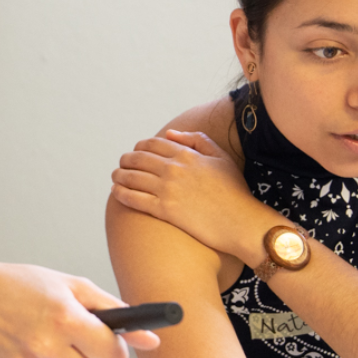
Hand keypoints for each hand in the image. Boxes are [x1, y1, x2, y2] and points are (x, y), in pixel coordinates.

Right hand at [0, 262, 159, 357]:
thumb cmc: (20, 288)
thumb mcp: (72, 287)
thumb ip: (115, 312)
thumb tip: (150, 340)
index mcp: (65, 318)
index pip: (114, 355)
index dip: (112, 349)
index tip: (103, 343)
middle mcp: (45, 346)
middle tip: (65, 337)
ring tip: (42, 344)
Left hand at [110, 129, 268, 258]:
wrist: (242, 223)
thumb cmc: (235, 192)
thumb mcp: (221, 158)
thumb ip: (197, 140)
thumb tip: (170, 134)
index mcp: (187, 154)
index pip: (152, 144)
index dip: (139, 147)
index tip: (135, 152)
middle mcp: (174, 169)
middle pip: (137, 159)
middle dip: (125, 160)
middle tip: (121, 164)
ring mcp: (168, 190)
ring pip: (132, 177)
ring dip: (119, 175)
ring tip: (116, 177)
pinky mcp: (165, 211)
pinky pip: (134, 199)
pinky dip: (121, 194)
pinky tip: (115, 193)